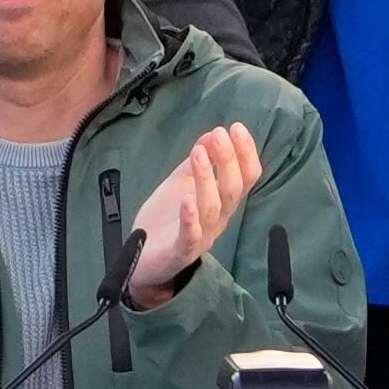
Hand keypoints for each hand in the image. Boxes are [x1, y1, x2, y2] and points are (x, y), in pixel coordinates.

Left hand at [125, 124, 262, 304]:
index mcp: (222, 203)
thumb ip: (196, 163)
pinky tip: (187, 199)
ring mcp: (201, 236)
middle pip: (233, 190)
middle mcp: (218, 220)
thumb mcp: (180, 185)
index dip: (245, 154)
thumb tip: (212, 134)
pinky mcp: (180, 251)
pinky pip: (190, 235)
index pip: (245, 178)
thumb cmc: (166, 221)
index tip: (236, 128)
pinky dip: (190, 217)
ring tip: (199, 153)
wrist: (143, 261)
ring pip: (212, 208)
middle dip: (228, 160)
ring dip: (208, 179)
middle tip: (220, 134)